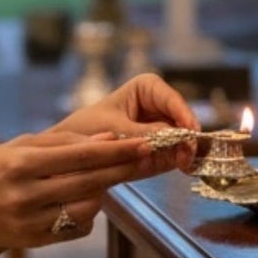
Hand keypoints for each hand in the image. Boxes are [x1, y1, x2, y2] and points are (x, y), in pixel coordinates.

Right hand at [0, 128, 181, 249]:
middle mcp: (25, 195)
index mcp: (21, 164)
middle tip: (149, 156)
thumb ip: (63, 143)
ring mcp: (29, 222)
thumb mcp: (19, 147)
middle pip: (89, 182)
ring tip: (113, 176)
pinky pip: (75, 229)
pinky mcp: (32, 242)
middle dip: (123, 169)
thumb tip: (109, 139)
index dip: (116, 150)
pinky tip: (86, 200)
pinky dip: (88, 214)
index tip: (143, 142)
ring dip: (106, 191)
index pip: (81, 156)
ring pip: (86, 208)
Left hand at [55, 73, 199, 172]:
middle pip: (180, 120)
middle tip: (188, 154)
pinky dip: (176, 161)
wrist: (66, 153)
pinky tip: (181, 169)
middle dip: (185, 137)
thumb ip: (146, 135)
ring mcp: (160, 129)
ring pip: (180, 138)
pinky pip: (173, 154)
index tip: (191, 131)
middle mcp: (158, 107)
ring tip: (185, 165)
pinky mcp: (159, 149)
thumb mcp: (114, 131)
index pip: (171, 99)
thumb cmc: (84, 130)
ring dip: (184, 151)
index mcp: (147, 88)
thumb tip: (176, 139)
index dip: (184, 115)